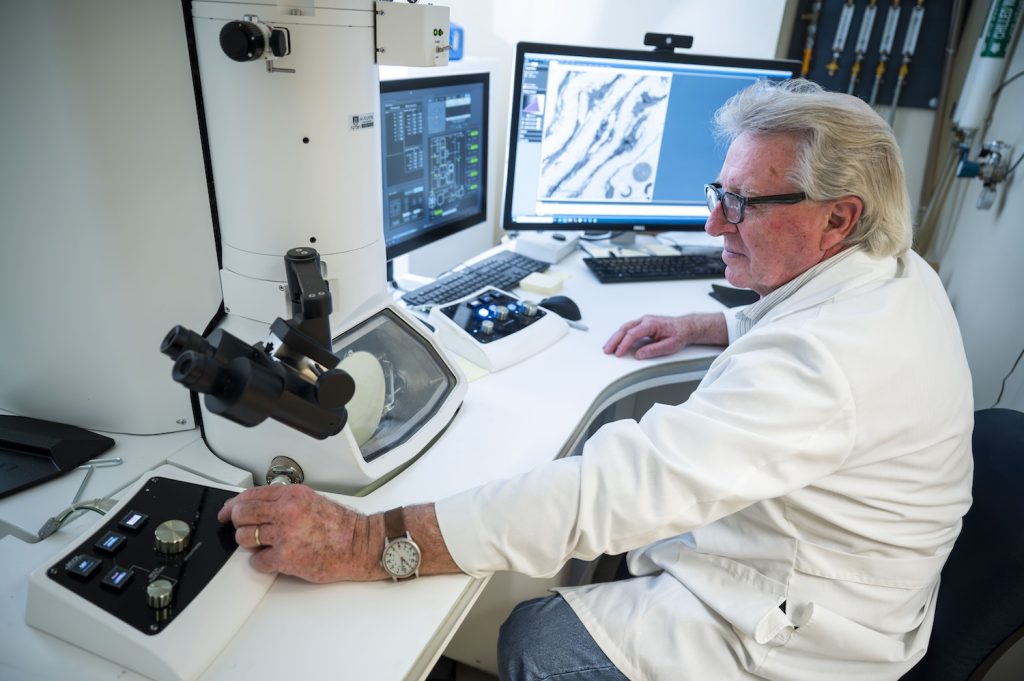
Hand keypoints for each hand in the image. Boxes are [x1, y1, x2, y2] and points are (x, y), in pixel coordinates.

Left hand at [217, 484, 383, 582]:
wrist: (359, 545)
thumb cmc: (340, 526)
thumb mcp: (310, 500)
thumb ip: (283, 501)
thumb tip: (256, 507)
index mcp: (291, 495)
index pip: (249, 495)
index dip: (233, 505)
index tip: (226, 512)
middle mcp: (285, 511)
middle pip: (241, 514)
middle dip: (238, 523)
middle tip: (244, 529)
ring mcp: (284, 535)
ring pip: (244, 538)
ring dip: (250, 543)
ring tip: (265, 545)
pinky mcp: (286, 558)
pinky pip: (257, 561)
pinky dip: (261, 562)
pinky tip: (273, 559)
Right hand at [603, 314, 693, 358]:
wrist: (686, 327)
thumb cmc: (679, 334)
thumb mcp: (669, 345)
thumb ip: (653, 350)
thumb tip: (638, 355)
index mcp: (651, 324)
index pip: (632, 334)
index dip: (624, 344)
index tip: (618, 353)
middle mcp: (645, 320)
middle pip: (624, 329)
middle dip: (614, 340)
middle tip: (607, 350)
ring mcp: (643, 321)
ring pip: (625, 328)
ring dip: (615, 338)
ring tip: (608, 347)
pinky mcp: (643, 324)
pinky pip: (628, 328)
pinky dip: (620, 335)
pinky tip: (616, 342)